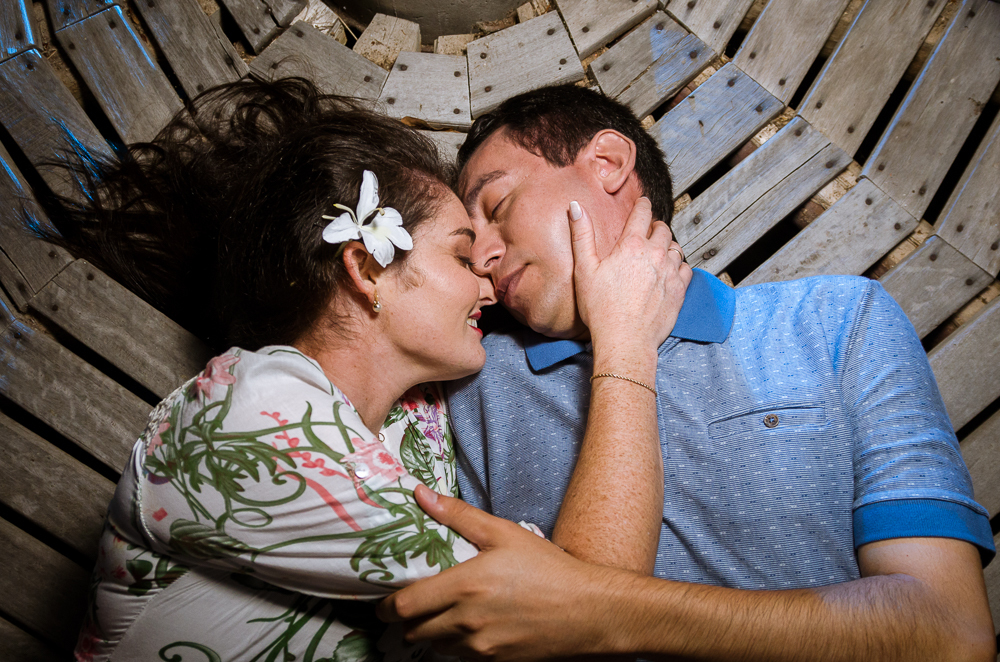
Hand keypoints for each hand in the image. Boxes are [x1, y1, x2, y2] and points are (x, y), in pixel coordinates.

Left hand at [377, 485, 632, 660]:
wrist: (590, 611)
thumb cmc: (548, 568)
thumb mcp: (503, 533)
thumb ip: (458, 515)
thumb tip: (422, 494)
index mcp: (464, 586)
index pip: (405, 607)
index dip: (386, 606)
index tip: (384, 600)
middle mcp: (466, 622)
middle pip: (414, 631)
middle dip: (408, 620)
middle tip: (413, 604)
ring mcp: (481, 648)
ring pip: (436, 646)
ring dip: (433, 632)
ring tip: (445, 613)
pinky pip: (461, 658)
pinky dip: (457, 645)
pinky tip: (472, 626)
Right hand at [569, 198, 691, 358]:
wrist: (625, 341)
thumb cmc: (601, 309)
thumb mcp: (584, 270)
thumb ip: (581, 235)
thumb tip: (575, 207)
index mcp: (632, 245)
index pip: (643, 213)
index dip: (642, 205)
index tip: (643, 203)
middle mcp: (655, 254)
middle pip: (663, 229)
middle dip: (655, 226)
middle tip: (649, 230)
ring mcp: (670, 272)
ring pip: (676, 247)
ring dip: (668, 246)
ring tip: (659, 251)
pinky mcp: (680, 290)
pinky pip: (686, 268)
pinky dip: (679, 265)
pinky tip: (670, 271)